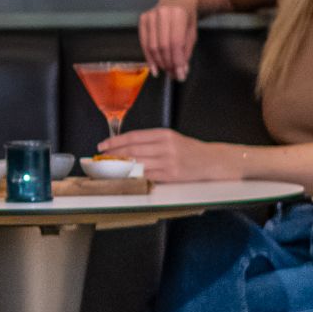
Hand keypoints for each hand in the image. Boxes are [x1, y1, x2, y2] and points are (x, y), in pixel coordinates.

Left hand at [99, 127, 240, 182]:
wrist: (212, 160)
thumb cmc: (189, 150)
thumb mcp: (171, 139)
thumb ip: (151, 142)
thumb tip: (125, 148)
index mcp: (164, 134)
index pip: (133, 137)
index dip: (115, 141)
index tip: (102, 145)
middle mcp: (165, 146)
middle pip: (133, 150)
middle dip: (113, 155)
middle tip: (101, 158)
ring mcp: (169, 162)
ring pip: (138, 163)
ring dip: (120, 167)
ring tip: (108, 168)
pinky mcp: (172, 175)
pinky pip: (148, 175)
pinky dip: (134, 176)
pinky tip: (125, 176)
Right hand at [140, 0, 199, 79]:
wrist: (178, 0)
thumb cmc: (187, 18)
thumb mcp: (192, 34)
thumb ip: (186, 52)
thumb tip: (180, 72)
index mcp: (178, 14)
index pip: (176, 42)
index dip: (177, 61)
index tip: (180, 75)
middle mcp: (162, 12)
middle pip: (163, 45)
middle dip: (168, 63)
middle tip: (173, 74)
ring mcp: (150, 15)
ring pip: (152, 45)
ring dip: (159, 62)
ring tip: (166, 71)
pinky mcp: (143, 19)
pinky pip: (144, 42)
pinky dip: (149, 57)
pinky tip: (154, 66)